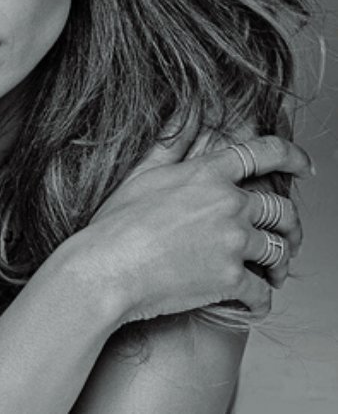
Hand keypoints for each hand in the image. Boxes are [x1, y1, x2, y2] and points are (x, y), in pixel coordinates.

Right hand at [84, 126, 310, 324]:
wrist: (107, 267)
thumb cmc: (116, 222)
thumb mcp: (141, 173)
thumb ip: (170, 142)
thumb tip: (186, 110)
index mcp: (208, 174)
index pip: (266, 153)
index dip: (293, 156)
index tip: (306, 166)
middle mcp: (229, 203)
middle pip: (283, 209)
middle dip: (291, 226)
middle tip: (287, 238)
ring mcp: (233, 241)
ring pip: (279, 251)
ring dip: (278, 265)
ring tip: (269, 274)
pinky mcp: (232, 279)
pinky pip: (264, 293)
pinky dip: (261, 300)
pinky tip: (251, 303)